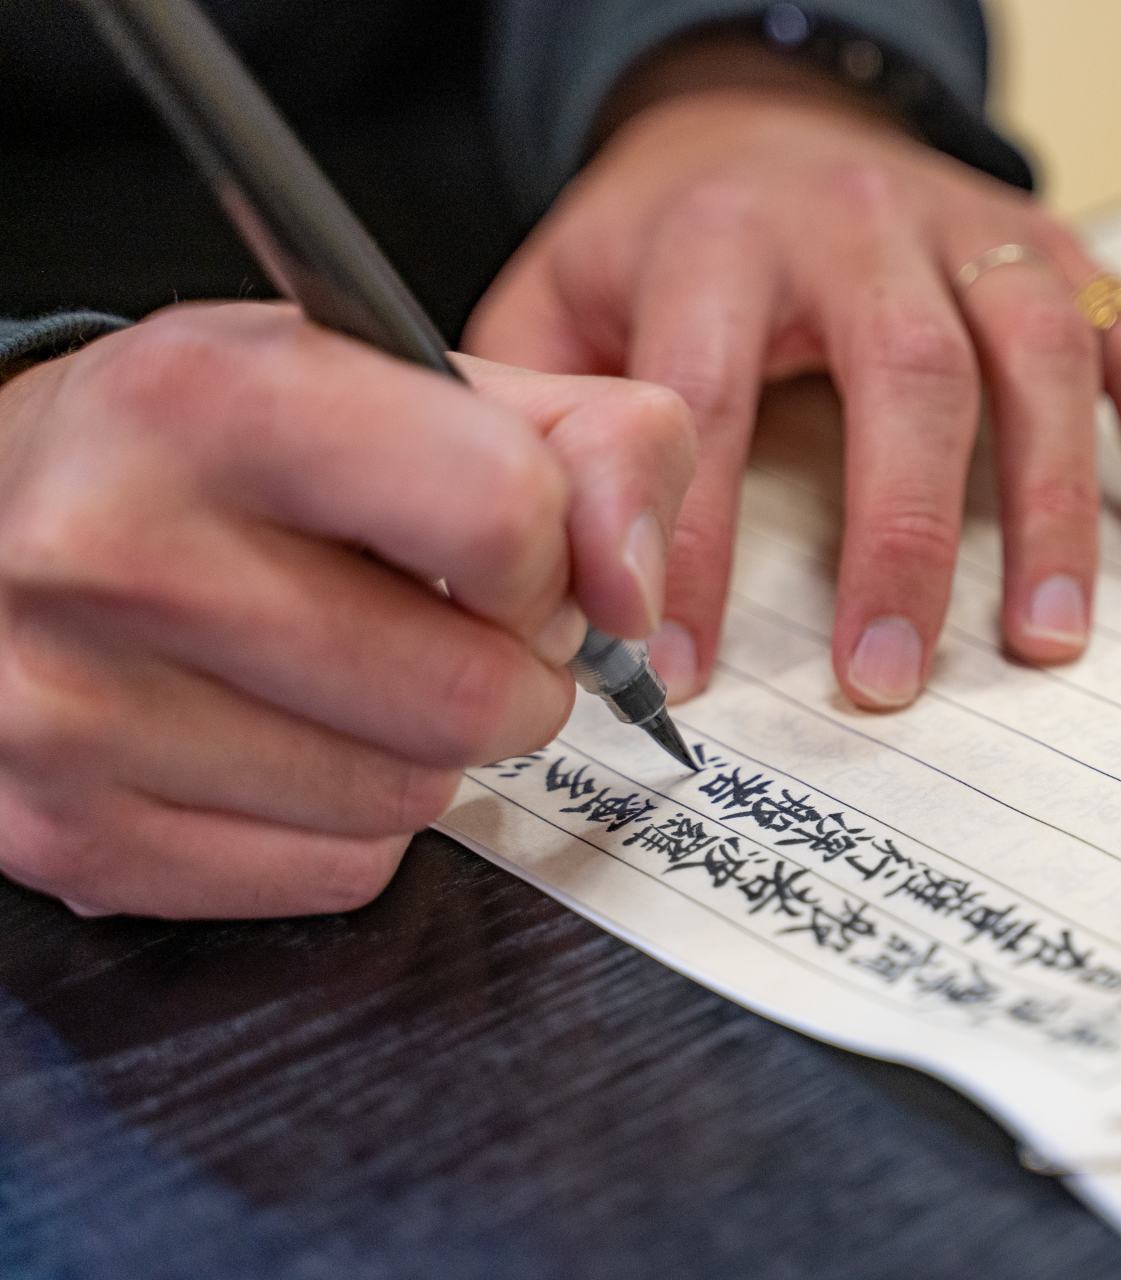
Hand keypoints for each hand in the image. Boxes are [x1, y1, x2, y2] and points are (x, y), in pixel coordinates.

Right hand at [0, 303, 692, 917]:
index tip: (518, 560)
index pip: (502, 515)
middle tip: (457, 631)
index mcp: (212, 400)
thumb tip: (633, 592)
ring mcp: (72, 708)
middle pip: (473, 695)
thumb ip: (585, 441)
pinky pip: (337, 874)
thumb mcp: (403, 378)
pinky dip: (352, 824)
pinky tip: (285, 740)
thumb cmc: (217, 445)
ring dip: (431, 751)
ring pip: (411, 800)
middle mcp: (114, 550)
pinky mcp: (68, 835)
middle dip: (511, 675)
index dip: (550, 556)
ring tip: (356, 673)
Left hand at [466, 42, 1120, 710]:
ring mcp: (977, 234)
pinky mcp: (1062, 252)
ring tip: (1047, 643)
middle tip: (886, 683)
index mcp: (723, 236)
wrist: (773, 117)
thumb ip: (530, 406)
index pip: (707, 397)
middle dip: (901, 539)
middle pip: (907, 374)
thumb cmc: (670, 236)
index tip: (688, 672)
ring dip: (1055, 508)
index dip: (693, 542)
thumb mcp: (563, 291)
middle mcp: (864, 222)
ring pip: (1040, 358)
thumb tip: (508, 561)